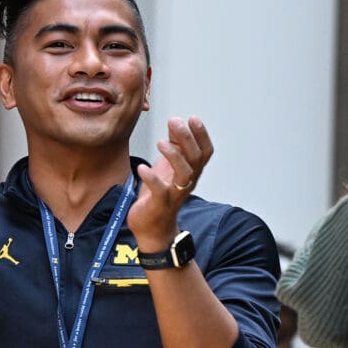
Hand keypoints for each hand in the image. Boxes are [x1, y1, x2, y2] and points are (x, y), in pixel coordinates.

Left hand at [129, 116, 211, 253]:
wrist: (151, 228)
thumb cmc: (160, 196)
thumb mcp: (168, 167)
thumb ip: (174, 146)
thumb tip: (176, 125)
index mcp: (191, 172)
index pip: (205, 152)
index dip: (202, 135)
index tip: (193, 118)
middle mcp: (187, 182)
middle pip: (196, 158)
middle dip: (187, 139)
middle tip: (175, 123)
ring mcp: (175, 194)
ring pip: (184, 174)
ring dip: (174, 156)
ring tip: (161, 143)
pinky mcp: (160, 204)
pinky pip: (160, 191)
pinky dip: (152, 179)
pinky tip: (143, 168)